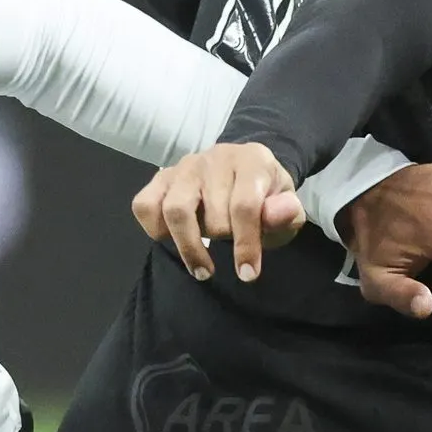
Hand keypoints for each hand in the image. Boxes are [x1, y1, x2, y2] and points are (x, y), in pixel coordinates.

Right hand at [133, 142, 304, 281]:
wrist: (246, 174)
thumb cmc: (266, 198)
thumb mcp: (287, 207)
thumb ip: (286, 213)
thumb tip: (278, 214)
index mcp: (252, 160)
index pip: (244, 206)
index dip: (246, 244)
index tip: (248, 274)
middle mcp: (215, 157)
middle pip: (212, 215)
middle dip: (224, 240)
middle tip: (230, 246)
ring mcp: (185, 166)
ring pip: (174, 210)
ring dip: (189, 245)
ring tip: (202, 267)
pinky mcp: (162, 177)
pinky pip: (144, 205)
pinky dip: (155, 230)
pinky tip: (175, 240)